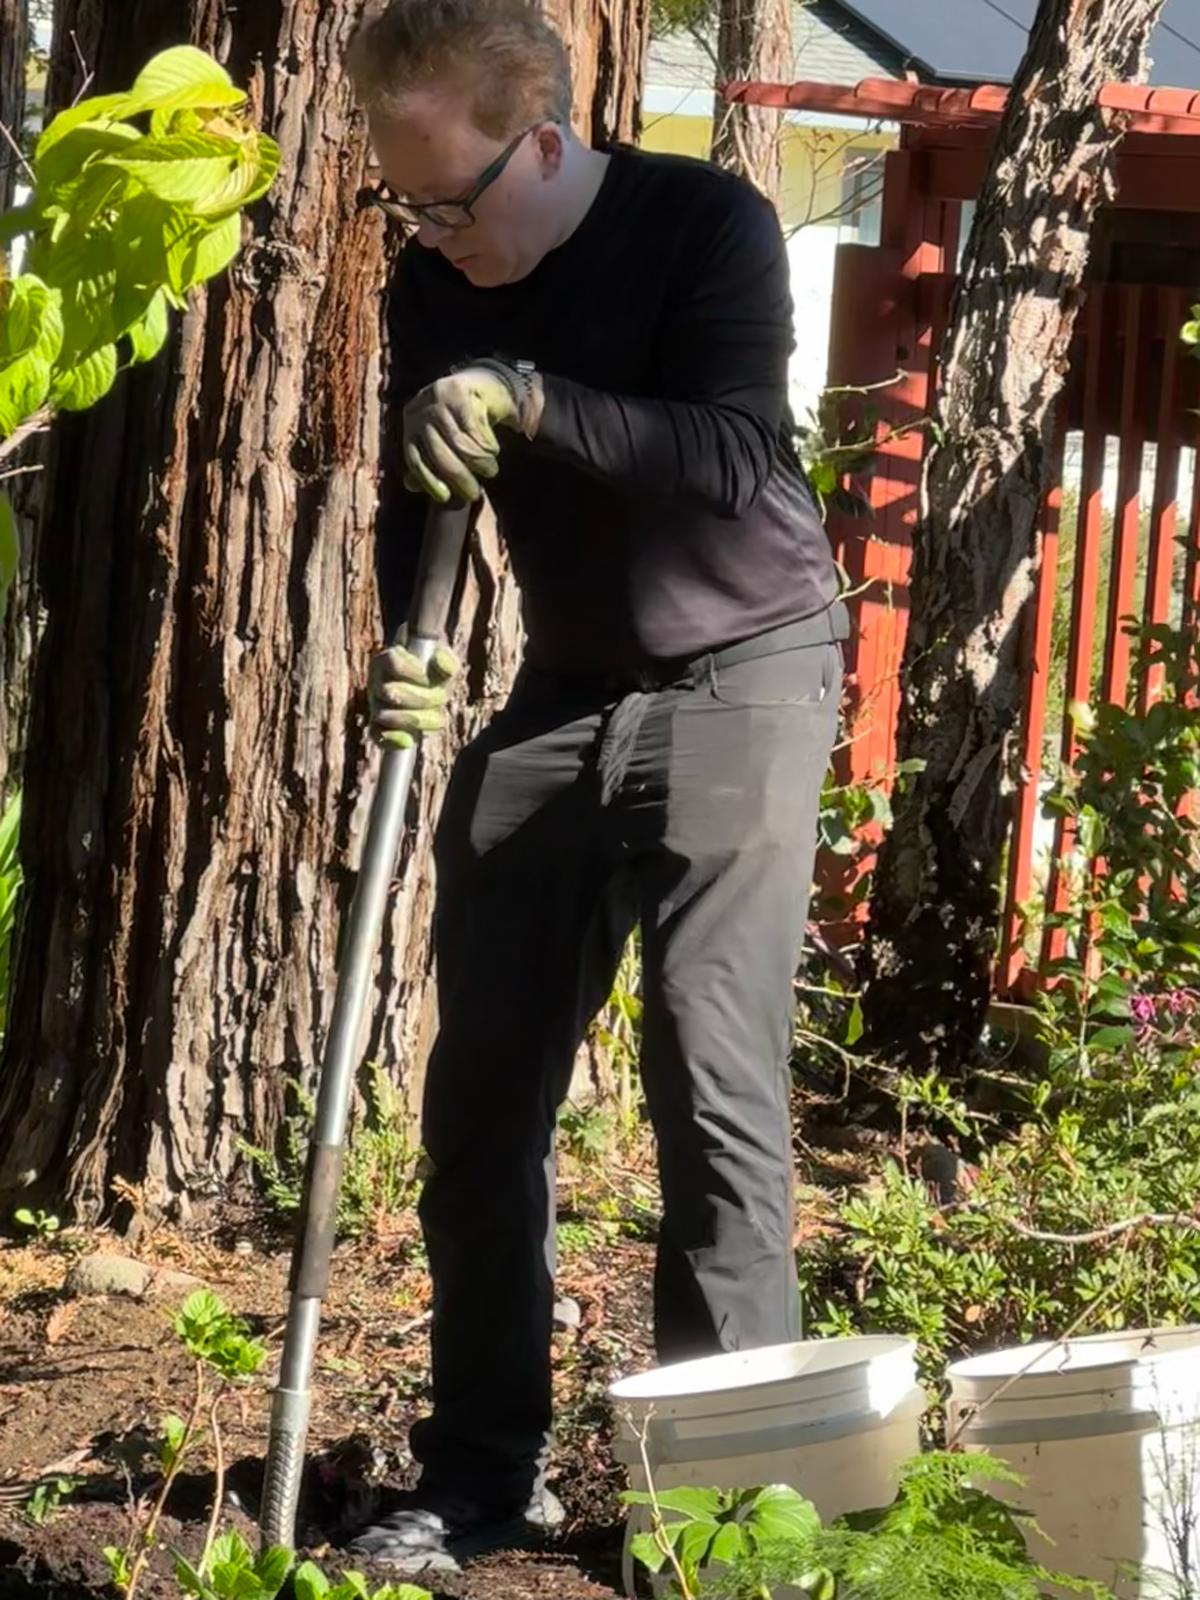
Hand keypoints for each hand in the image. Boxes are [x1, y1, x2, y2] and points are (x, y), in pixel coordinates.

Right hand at [368, 639, 460, 748]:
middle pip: (389, 692)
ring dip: (414, 719)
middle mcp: (376, 681)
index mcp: (386, 660)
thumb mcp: (443, 664)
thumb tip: (440, 662)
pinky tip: (408, 741)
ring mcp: (375, 705)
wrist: (428, 690)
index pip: (391, 662)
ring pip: (383, 715)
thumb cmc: (433, 673)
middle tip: (442, 698)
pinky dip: (392, 740)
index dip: (413, 672)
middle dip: (422, 698)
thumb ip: (446, 662)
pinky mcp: (378, 726)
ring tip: (437, 718)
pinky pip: (376, 735)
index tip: (428, 676)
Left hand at [402, 362, 538, 504]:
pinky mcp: (459, 393)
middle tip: (475, 494)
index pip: (415, 459)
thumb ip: (426, 461)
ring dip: (479, 463)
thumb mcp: (440, 439)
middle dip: (459, 478)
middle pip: (439, 454)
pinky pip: (475, 432)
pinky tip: (493, 450)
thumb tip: (411, 486)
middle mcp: (420, 410)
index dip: (429, 481)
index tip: (445, 498)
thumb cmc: (460, 419)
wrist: (482, 383)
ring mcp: (438, 400)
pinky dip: (487, 446)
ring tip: (490, 470)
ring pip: (460, 445)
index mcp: (410, 423)